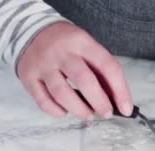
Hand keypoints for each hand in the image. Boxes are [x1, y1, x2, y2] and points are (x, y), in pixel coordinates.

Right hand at [17, 22, 132, 119]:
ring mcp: (43, 64)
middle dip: (100, 102)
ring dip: (79, 110)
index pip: (107, 66)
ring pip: (62, 93)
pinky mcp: (28, 76)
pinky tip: (64, 111)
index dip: (120, 90)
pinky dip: (56, 111)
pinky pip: (43, 100)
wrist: (29, 30)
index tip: (126, 108)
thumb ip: (100, 71)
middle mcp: (61, 52)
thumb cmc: (66, 45)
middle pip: (84, 81)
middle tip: (107, 114)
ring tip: (88, 115)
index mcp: (82, 42)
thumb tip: (117, 100)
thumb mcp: (86, 47)